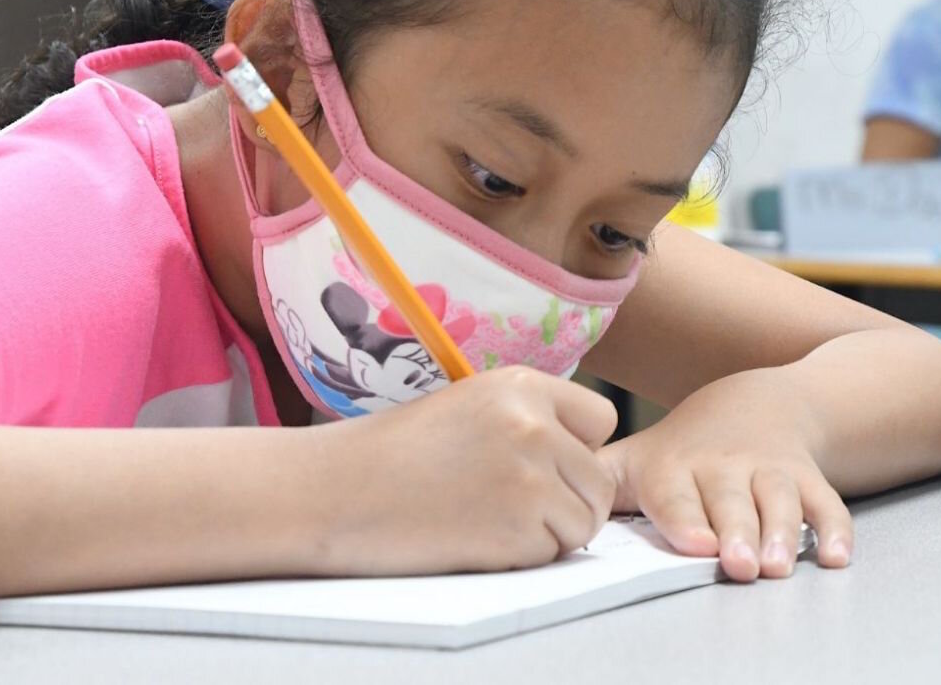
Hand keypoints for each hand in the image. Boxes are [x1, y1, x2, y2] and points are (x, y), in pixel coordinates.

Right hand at [314, 367, 616, 574]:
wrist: (338, 491)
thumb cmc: (394, 453)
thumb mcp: (469, 405)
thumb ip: (528, 418)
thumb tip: (583, 453)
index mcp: (522, 385)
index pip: (602, 418)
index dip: (579, 448)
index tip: (545, 463)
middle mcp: (534, 425)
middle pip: (600, 480)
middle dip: (571, 500)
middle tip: (518, 506)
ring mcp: (530, 477)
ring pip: (585, 521)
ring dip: (551, 532)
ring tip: (493, 520)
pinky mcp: (517, 527)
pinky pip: (552, 552)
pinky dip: (523, 555)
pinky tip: (476, 537)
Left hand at [598, 367, 852, 581]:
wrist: (757, 401)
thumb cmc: (685, 445)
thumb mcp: (636, 454)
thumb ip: (598, 480)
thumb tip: (553, 503)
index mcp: (675, 466)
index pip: (676, 492)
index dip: (684, 517)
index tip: (694, 543)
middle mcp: (723, 466)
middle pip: (731, 501)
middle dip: (737, 533)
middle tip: (739, 565)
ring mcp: (768, 470)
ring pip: (779, 501)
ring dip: (783, 534)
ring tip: (780, 565)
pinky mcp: (807, 475)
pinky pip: (826, 501)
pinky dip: (834, 528)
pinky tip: (836, 555)